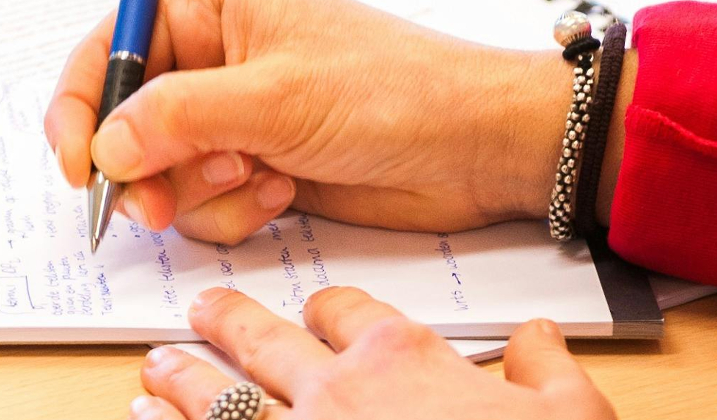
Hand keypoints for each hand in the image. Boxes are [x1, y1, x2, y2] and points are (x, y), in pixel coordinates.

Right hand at [45, 0, 572, 243]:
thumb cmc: (395, 93)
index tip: (80, 164)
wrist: (473, 149)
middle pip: (127, 122)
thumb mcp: (275, 99)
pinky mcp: (256, 166)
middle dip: (145, 168)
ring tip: (257, 178)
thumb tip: (106, 144)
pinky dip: (232, 211)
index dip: (82, 107)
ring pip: (163, 173)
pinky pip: (203, 204)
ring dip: (200, 193)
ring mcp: (236, 117)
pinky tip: (282, 193)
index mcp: (213, 7)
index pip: (111, 48)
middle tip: (160, 205)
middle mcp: (216, 58)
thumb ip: (178, 118)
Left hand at [128, 286, 615, 419]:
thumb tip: (540, 338)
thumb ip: (547, 369)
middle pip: (264, 341)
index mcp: (403, 360)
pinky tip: (144, 418)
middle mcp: (336, 392)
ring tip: (155, 368)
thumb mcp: (572, 416)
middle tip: (201, 310)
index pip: (349, 312)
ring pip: (218, 397)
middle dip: (228, 323)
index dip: (330, 307)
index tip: (320, 308)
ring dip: (182, 379)